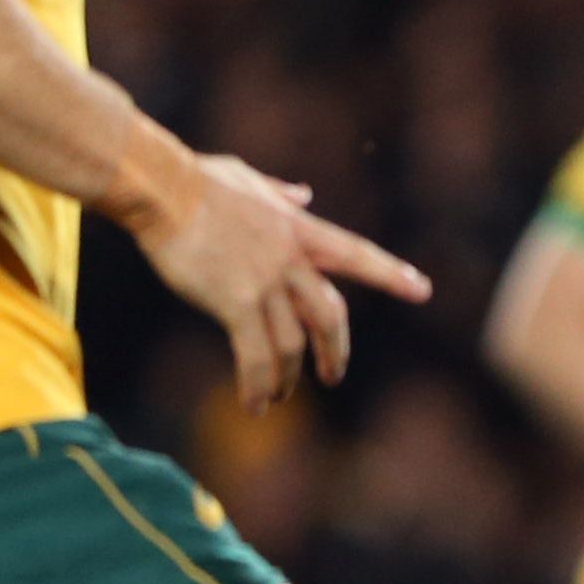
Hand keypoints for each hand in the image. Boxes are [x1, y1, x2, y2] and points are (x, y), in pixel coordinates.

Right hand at [121, 139, 432, 409]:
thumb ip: (282, 194)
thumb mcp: (249, 178)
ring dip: (287, 378)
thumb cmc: (196, 179)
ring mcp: (265, 282)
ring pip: (292, 345)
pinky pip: (255, 356)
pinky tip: (253, 405)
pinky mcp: (235, 302)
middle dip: (335, 350)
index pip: (356, 254)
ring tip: (278, 397)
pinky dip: (257, 385)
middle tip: (333, 376)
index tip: (422, 290)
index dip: (390, 274)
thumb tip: (304, 194)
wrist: (161, 187)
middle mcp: (291, 259)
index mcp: (299, 229)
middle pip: (329, 315)